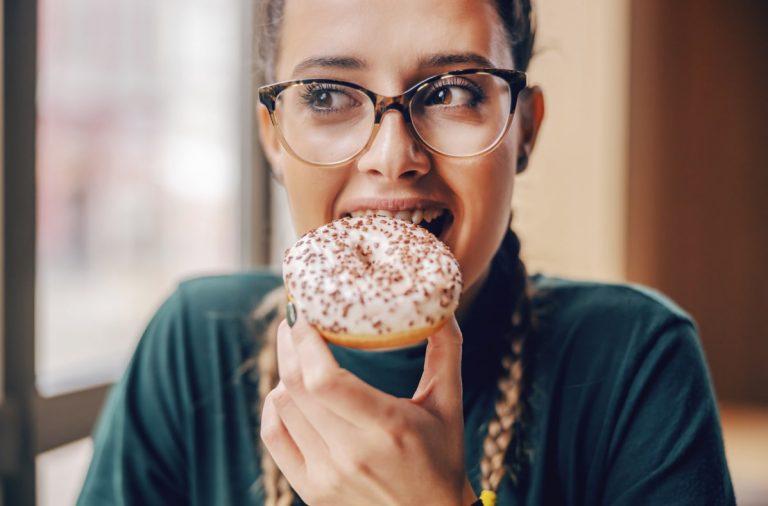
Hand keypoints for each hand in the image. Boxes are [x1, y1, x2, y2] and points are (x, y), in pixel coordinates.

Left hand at [260, 311, 477, 505]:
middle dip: (289, 344)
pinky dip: (274, 406)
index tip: (304, 313)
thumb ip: (447, 351)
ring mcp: (327, 475)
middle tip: (295, 319)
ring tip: (297, 351)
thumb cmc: (443, 459)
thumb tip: (442, 305)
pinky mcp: (311, 490)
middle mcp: (351, 453)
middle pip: (296, 385)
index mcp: (388, 428)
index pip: (325, 379)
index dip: (305, 341)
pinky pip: (274, 435)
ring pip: (282, 406)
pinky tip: (286, 389)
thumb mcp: (450, 405)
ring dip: (284, 371)